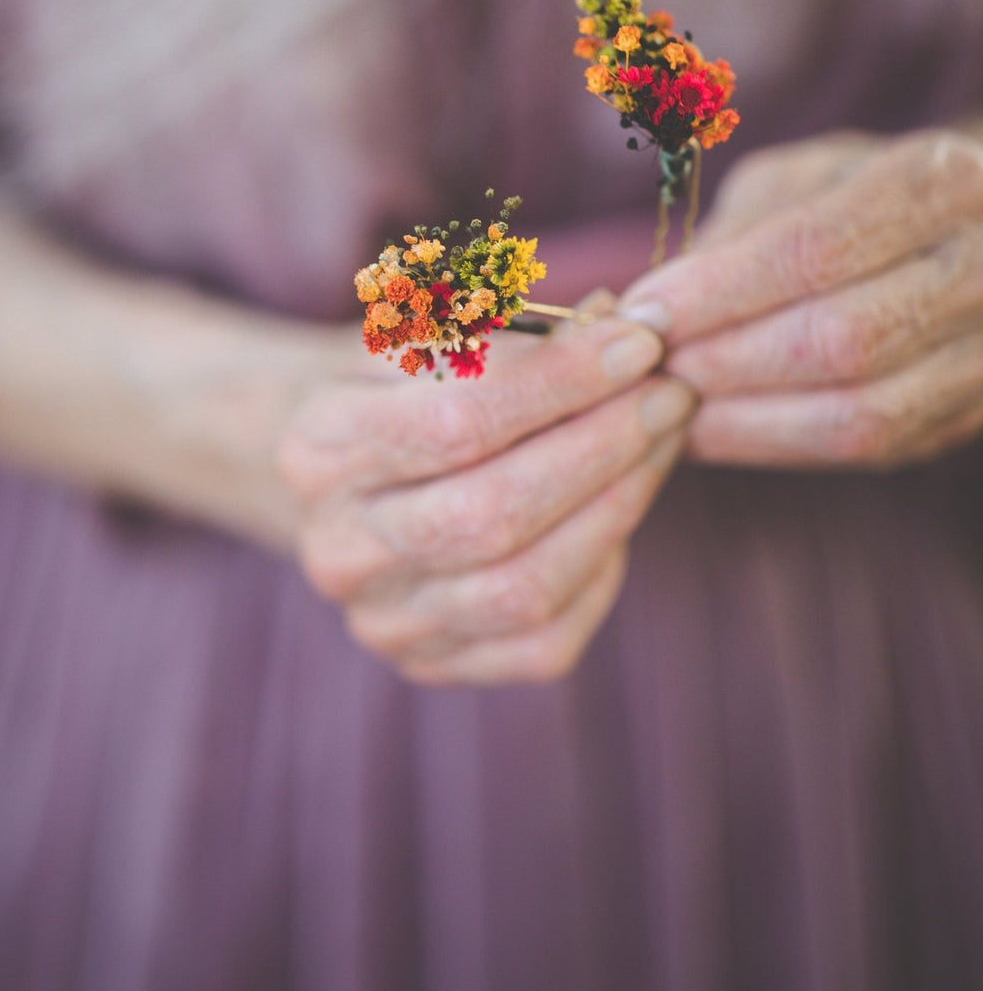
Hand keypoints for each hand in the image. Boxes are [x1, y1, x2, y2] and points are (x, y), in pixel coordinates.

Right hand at [277, 307, 695, 684]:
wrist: (344, 480)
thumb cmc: (402, 389)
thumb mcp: (432, 335)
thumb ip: (516, 332)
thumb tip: (619, 324)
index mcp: (318, 450)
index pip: (454, 422)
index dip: (560, 384)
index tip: (639, 343)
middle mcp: (339, 550)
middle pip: (493, 514)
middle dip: (603, 448)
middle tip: (671, 394)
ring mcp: (383, 621)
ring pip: (526, 586)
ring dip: (618, 506)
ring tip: (663, 442)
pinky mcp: (432, 666)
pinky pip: (544, 640)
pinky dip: (600, 572)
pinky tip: (618, 511)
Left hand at [621, 127, 982, 468]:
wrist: (963, 233)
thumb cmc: (852, 195)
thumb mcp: (793, 180)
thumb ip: (732, 236)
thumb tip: (655, 311)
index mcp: (935, 181)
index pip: (814, 249)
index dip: (718, 291)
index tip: (644, 314)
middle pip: (843, 340)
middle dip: (727, 362)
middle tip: (651, 366)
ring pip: (862, 414)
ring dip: (748, 419)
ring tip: (673, 404)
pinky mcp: (973, 412)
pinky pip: (871, 448)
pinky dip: (780, 444)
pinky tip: (716, 428)